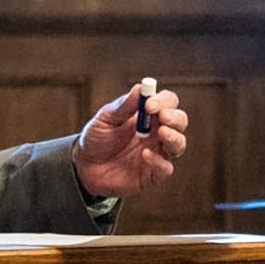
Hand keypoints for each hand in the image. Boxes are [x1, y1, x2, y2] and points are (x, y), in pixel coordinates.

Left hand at [72, 83, 188, 198]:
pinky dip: (159, 161)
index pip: (167, 102)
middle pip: (180, 121)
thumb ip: (123, 106)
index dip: (162, 101)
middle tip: (162, 117)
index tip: (149, 104)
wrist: (84, 167)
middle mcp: (157, 132)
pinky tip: (145, 155)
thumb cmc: (96, 139)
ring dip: (174, 137)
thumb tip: (140, 88)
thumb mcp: (105, 119)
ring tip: (162, 133)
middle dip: (175, 117)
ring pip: (178, 144)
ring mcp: (157, 153)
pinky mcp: (152, 174)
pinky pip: (165, 168)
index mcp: (148, 115)